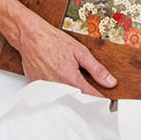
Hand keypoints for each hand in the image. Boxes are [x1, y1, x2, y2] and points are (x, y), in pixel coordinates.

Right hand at [0, 0, 115, 96]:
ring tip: (78, 92)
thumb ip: (96, 69)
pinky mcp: (39, 89)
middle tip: (94, 97)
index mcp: (71, 79)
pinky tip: (63, 86)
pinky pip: (52, 96)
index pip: (91, 97)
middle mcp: (58, 88)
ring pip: (64, 101)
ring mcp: (47, 90)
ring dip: (73, 99)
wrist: (30, 37)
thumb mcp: (80, 52)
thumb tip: (110, 82)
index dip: (101, 100)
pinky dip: (60, 94)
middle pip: (77, 102)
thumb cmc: (53, 41)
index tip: (108, 102)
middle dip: (87, 101)